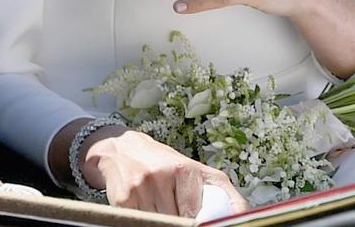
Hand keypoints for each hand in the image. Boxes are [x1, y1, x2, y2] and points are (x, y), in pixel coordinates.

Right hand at [82, 128, 246, 217]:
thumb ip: (222, 191)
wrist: (121, 147)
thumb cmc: (163, 161)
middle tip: (172, 210)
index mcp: (184, 168)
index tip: (194, 220)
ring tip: (156, 205)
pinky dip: (142, 220)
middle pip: (176, 221)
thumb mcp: (194, 170)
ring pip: (158, 224)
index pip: (195, 215)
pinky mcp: (123, 198)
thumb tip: (245, 216)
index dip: (195, 222)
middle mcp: (161, 174)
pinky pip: (138, 223)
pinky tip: (141, 206)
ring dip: (158, 220)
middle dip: (175, 220)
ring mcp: (140, 187)